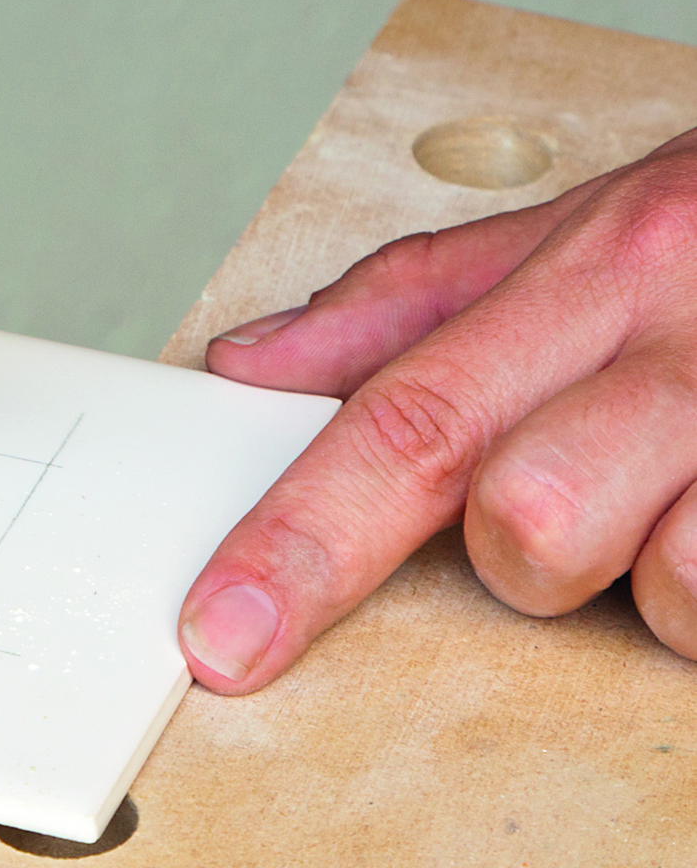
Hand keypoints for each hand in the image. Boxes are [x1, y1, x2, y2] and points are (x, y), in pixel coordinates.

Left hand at [179, 127, 696, 693]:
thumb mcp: (588, 230)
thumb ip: (409, 306)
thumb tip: (247, 367)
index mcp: (600, 268)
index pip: (409, 417)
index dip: (299, 540)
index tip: (218, 636)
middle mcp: (694, 340)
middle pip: (529, 525)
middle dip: (529, 553)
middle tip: (593, 489)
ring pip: (671, 590)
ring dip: (668, 577)